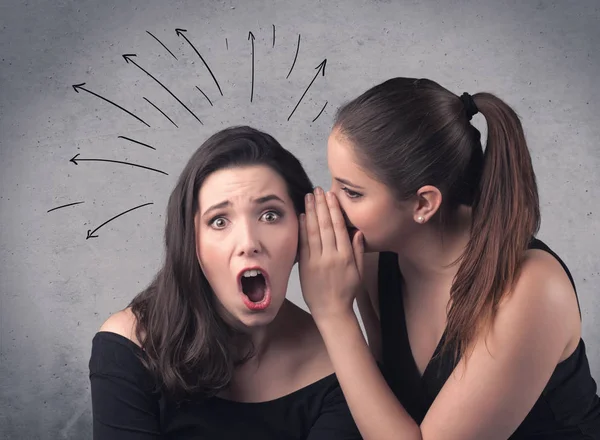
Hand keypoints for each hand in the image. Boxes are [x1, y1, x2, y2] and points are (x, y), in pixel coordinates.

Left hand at [298, 188, 364, 321]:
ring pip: (313, 231)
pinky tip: (302, 215)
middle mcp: (330, 256)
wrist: (331, 311)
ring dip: (311, 212)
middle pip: (325, 225)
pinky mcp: (305, 266)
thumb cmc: (347, 292)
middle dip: (321, 205)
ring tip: (309, 197)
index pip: (339, 227)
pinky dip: (302, 228)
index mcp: (345, 256)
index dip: (334, 210)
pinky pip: (303, 244)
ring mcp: (316, 261)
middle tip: (318, 190)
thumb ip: (358, 251)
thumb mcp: (358, 272)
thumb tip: (357, 231)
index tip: (331, 196)